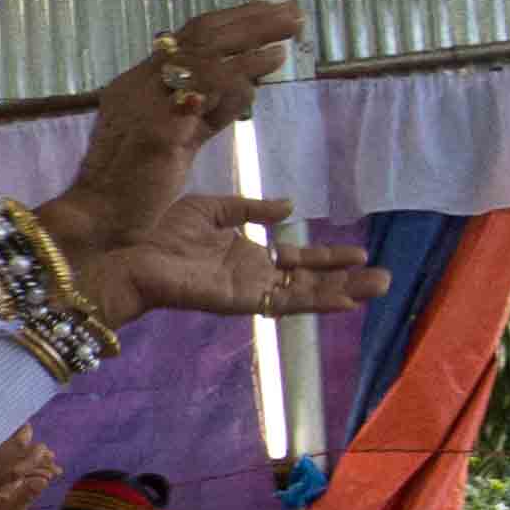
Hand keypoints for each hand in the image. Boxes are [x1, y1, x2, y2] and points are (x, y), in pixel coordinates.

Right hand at [52, 1, 302, 252]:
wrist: (98, 221)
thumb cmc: (134, 187)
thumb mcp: (175, 139)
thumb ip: (204, 111)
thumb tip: (245, 84)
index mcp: (138, 84)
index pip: (187, 39)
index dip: (232, 21)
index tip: (268, 12)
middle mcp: (139, 84)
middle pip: (199, 34)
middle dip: (250, 19)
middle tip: (291, 12)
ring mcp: (146, 104)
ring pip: (204, 52)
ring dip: (252, 38)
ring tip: (289, 30)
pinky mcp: (158, 130)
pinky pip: (203, 90)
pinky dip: (239, 75)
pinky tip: (266, 69)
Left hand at [72, 195, 387, 331]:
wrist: (124, 248)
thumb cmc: (158, 230)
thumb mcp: (211, 209)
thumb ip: (249, 210)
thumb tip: (289, 206)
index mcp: (245, 255)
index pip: (297, 259)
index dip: (328, 257)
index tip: (362, 252)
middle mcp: (250, 276)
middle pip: (308, 281)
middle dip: (346, 280)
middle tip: (385, 279)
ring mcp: (246, 291)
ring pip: (303, 296)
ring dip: (341, 292)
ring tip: (378, 289)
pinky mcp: (236, 300)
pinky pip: (280, 303)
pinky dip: (313, 301)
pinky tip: (344, 300)